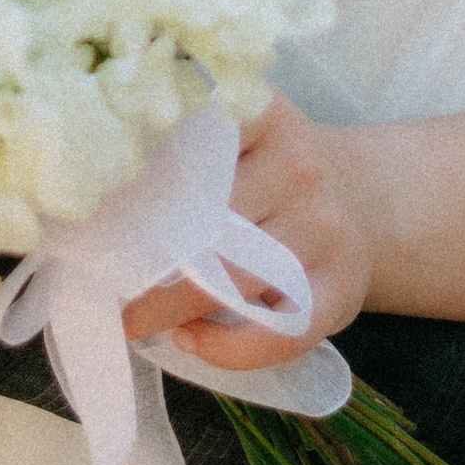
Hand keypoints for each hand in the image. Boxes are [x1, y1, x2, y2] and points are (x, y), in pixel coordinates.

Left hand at [119, 98, 372, 371]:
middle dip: (150, 254)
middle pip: (211, 218)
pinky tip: (191, 340)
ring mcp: (325, 232)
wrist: (368, 200)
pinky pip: (282, 332)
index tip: (102, 194)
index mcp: (268, 116)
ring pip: (239, 278)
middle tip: (104, 274)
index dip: (148, 166)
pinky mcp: (341, 292)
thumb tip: (97, 169)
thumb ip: (189, 136)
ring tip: (133, 319)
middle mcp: (301, 168)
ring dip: (174, 307)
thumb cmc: (273, 168)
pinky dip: (231, 348)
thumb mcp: (245, 128)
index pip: (201, 132)